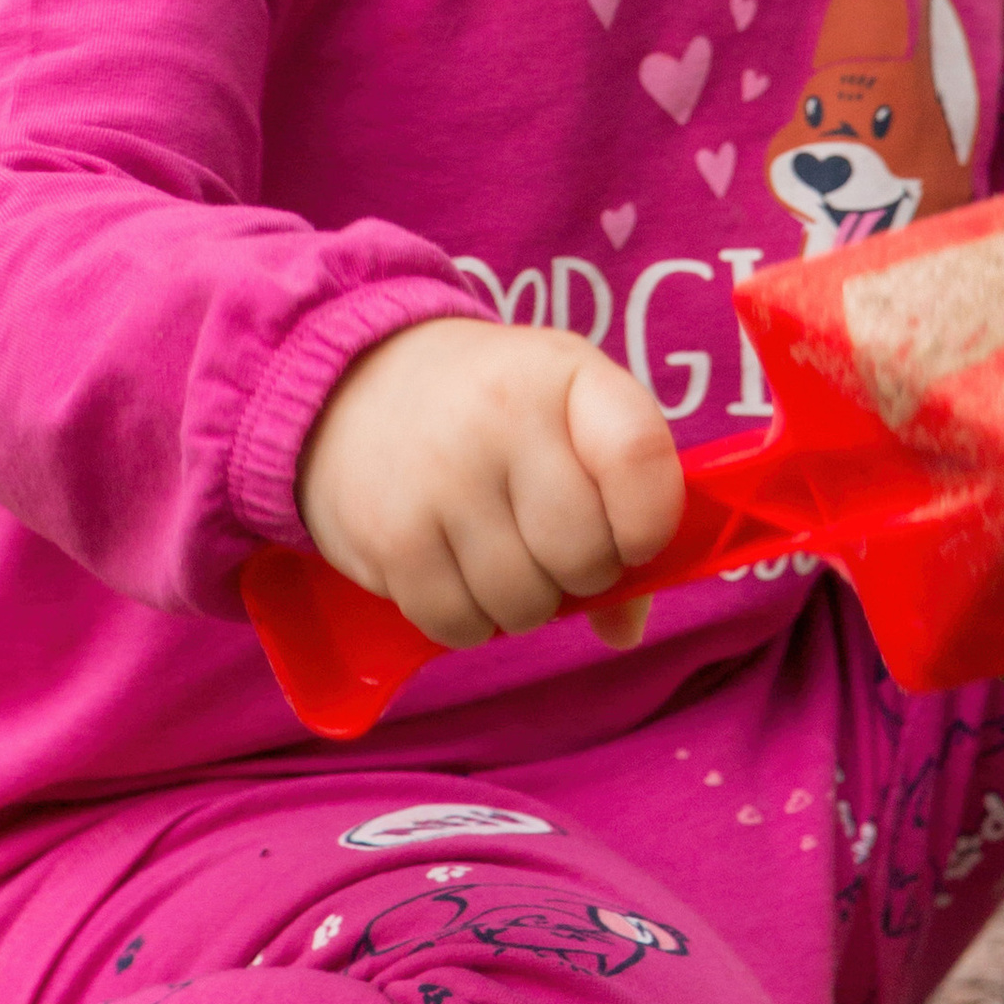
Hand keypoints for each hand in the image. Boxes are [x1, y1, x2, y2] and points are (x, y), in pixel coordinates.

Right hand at [298, 318, 683, 651]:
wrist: (352, 382)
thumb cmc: (489, 407)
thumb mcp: (564, 414)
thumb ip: (620, 506)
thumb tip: (625, 629)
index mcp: (566, 374)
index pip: (640, 458)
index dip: (651, 522)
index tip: (634, 538)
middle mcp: (504, 417)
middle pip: (585, 556)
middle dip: (579, 572)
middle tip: (547, 541)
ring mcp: (442, 478)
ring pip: (525, 605)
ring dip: (521, 603)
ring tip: (496, 550)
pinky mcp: (392, 537)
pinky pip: (462, 627)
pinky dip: (467, 620)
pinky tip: (453, 569)